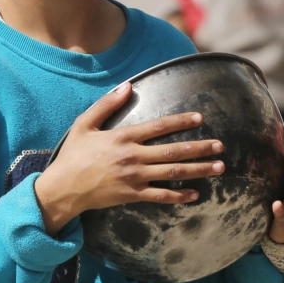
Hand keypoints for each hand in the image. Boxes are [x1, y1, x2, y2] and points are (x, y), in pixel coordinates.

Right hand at [33, 82, 225, 235]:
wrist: (63, 188)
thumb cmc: (73, 154)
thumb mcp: (85, 124)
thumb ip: (107, 104)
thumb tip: (127, 86)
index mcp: (123, 137)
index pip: (158, 126)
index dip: (180, 121)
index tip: (199, 118)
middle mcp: (133, 157)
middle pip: (173, 151)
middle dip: (200, 148)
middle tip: (220, 145)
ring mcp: (135, 178)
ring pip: (173, 173)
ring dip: (198, 170)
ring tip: (218, 166)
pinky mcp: (132, 195)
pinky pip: (161, 196)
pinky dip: (179, 195)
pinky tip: (195, 193)